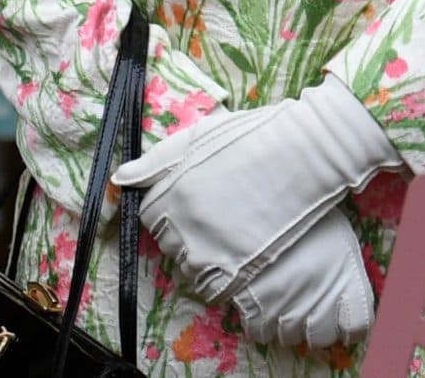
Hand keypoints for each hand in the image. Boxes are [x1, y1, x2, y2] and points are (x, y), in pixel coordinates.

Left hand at [110, 80, 400, 299]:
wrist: (305, 151)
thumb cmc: (254, 136)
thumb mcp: (198, 137)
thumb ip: (155, 161)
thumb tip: (119, 179)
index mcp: (169, 190)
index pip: (150, 217)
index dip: (171, 212)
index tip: (195, 204)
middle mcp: (181, 222)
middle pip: (169, 243)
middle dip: (186, 234)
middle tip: (218, 217)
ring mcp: (207, 246)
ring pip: (188, 268)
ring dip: (203, 257)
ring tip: (230, 235)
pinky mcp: (236, 266)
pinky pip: (211, 287)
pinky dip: (219, 278)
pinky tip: (237, 257)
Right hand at [228, 205, 376, 347]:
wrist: (256, 205)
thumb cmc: (304, 217)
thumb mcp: (337, 235)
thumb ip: (345, 269)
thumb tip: (347, 294)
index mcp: (347, 279)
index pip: (359, 325)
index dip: (350, 327)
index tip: (342, 322)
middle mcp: (321, 300)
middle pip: (320, 337)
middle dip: (314, 327)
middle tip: (306, 309)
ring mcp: (288, 309)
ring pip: (289, 337)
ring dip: (285, 324)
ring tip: (281, 299)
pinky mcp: (256, 311)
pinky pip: (260, 334)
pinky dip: (259, 323)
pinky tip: (260, 302)